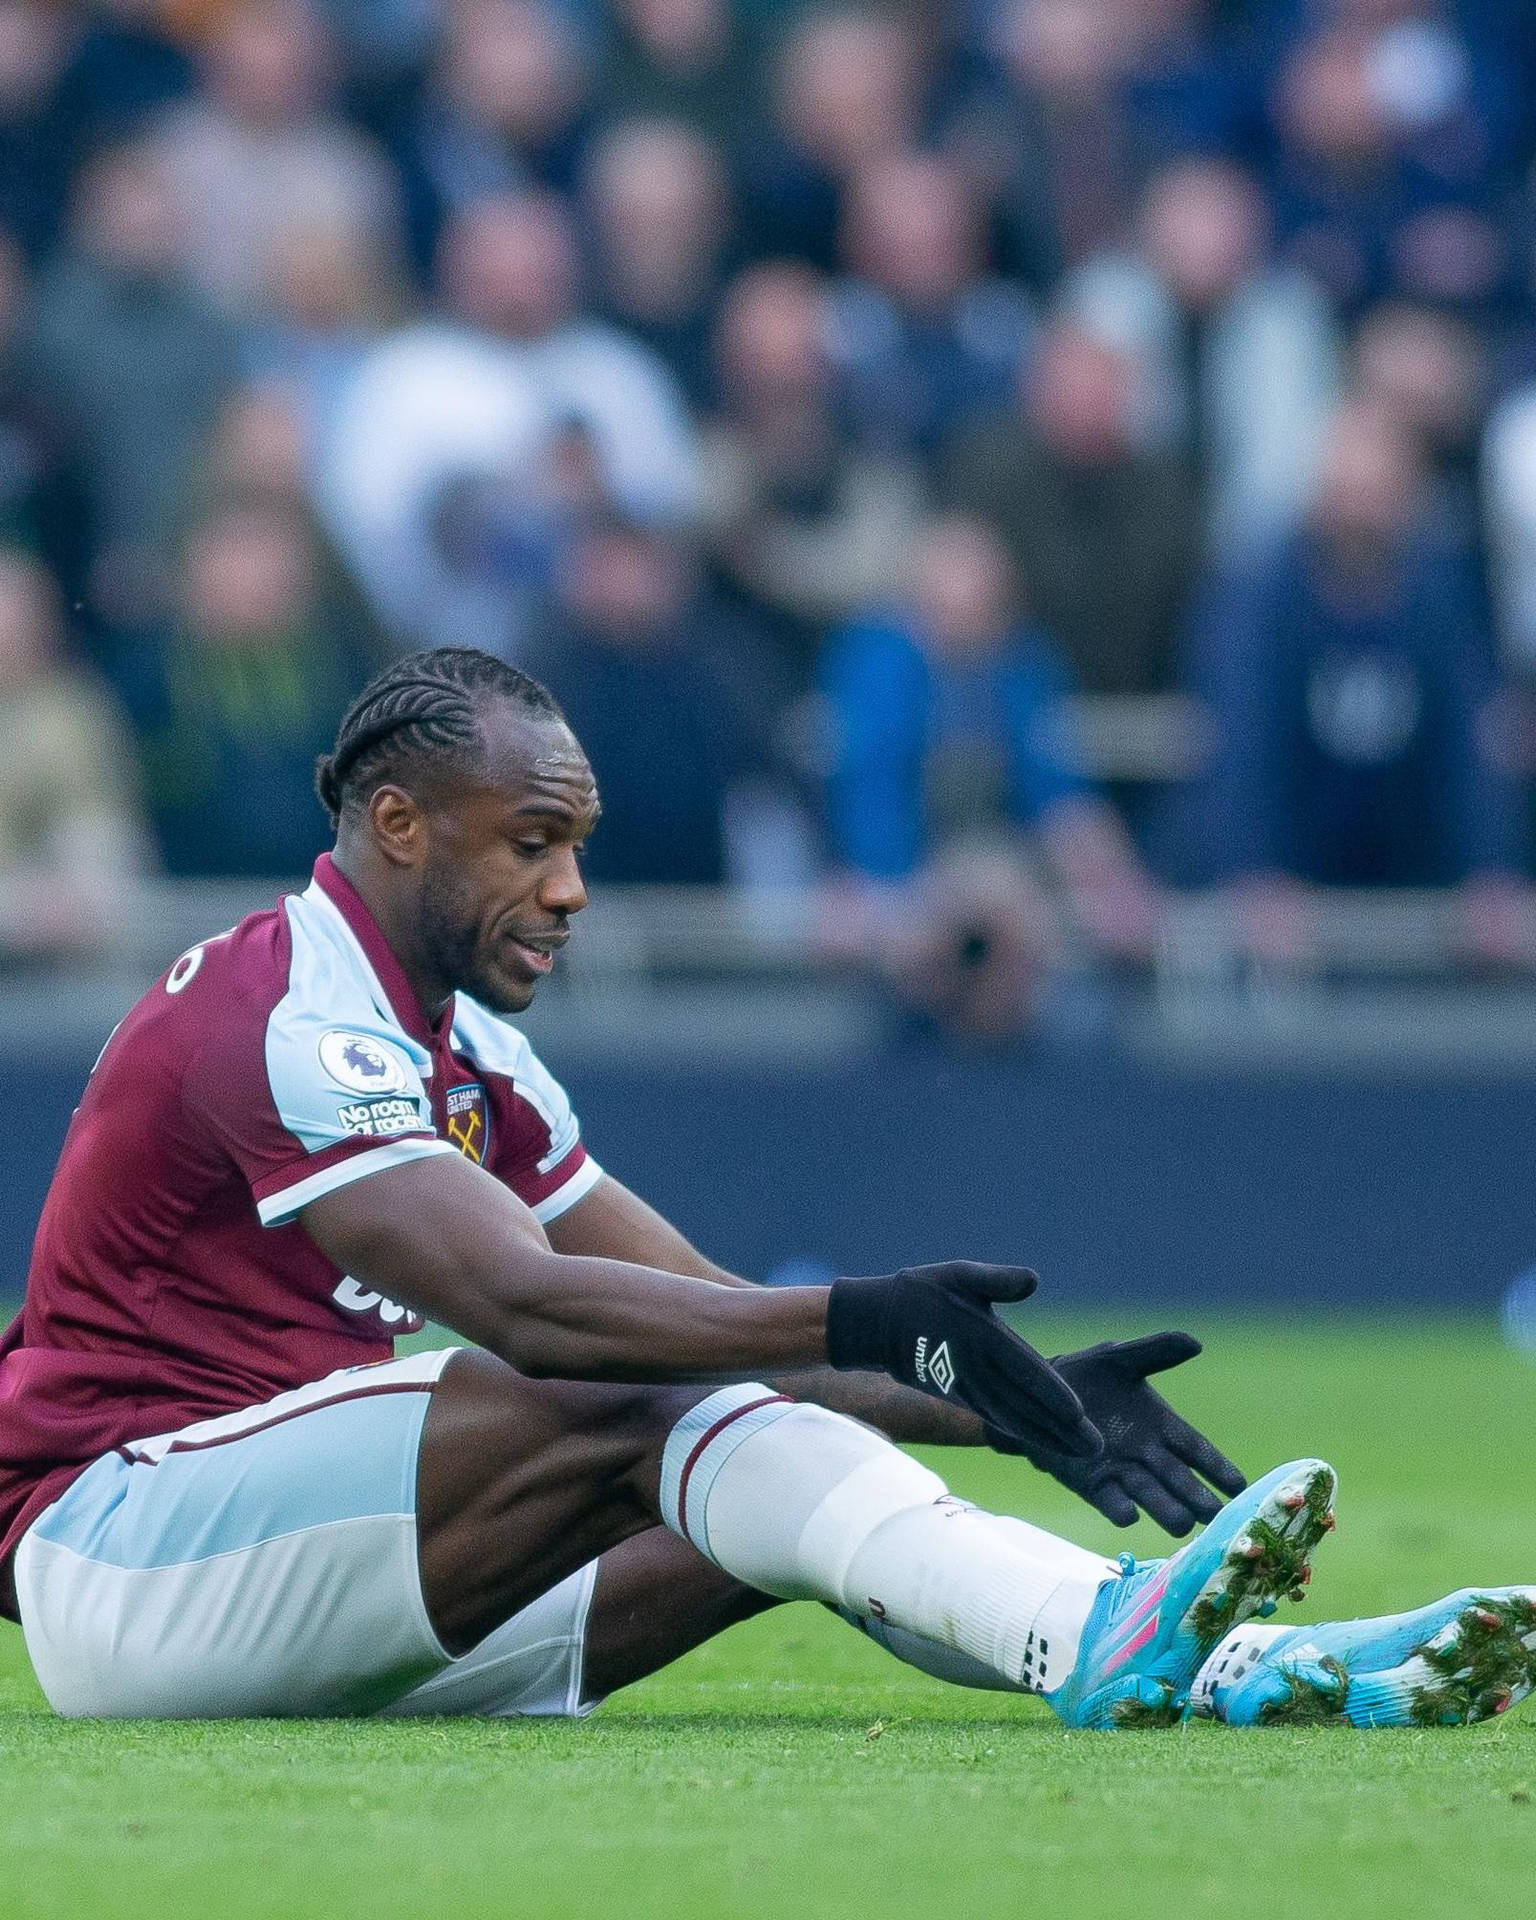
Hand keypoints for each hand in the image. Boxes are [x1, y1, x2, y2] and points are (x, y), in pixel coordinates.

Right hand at [826, 1262, 1101, 1457]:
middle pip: (1027, 1407)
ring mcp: (969, 1390)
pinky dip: (1024, 1433)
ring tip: (1081, 1454)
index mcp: (984, 1340)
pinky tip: (1044, 1443)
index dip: (1053, 1395)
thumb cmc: (922, 1293)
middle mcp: (979, 1372)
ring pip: (1015, 1420)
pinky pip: (999, 1420)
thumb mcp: (958, 1275)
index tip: (1080, 1415)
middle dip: (1062, 1430)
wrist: (877, 1325)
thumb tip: (1034, 1280)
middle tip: (1096, 1449)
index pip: (1026, 1372)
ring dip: (1048, 1439)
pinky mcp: (962, 1398)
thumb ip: (997, 1279)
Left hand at [989, 1333, 1245, 1535]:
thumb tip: (1195, 1342)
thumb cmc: (1089, 1375)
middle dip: (1199, 1498)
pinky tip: (1129, 1514)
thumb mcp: (1121, 1358)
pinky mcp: (1092, 1484)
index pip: (1197, 1450)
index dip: (1218, 1467)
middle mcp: (1147, 1456)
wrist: (1037, 1394)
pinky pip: (1110, 1501)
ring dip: (1166, 1510)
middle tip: (1218, 1514)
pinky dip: (1120, 1509)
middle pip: (1180, 1481)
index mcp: (1162, 1426)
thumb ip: (1156, 1352)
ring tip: (1183, 1523)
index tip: (1240, 1486)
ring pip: (1151, 1497)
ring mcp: (1121, 1473)